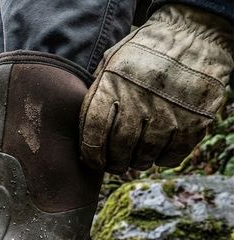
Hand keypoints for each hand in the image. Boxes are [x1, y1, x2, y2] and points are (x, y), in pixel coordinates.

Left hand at [80, 4, 232, 173]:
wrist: (192, 34)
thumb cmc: (143, 53)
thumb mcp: (112, 62)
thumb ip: (97, 92)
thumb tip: (84, 129)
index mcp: (114, 84)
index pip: (94, 130)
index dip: (91, 152)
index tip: (93, 161)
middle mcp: (140, 99)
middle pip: (121, 146)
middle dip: (115, 162)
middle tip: (115, 165)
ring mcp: (170, 110)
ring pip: (147, 154)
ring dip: (138, 163)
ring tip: (135, 160)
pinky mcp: (195, 118)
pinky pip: (174, 153)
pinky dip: (163, 160)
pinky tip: (158, 155)